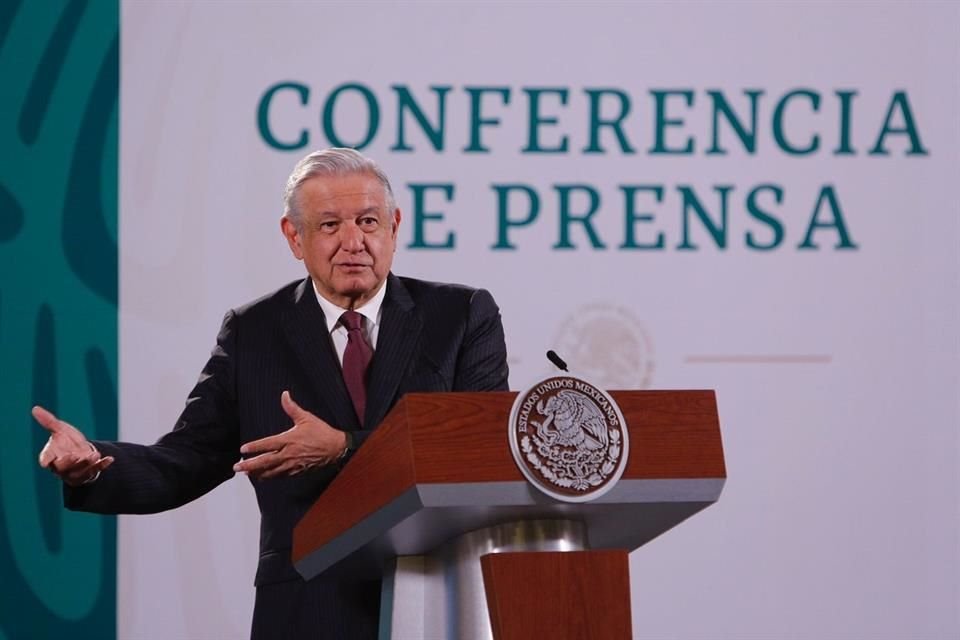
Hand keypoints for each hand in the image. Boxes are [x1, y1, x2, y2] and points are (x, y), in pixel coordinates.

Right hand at [32, 405, 113, 485]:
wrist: (80, 450)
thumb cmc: (65, 441)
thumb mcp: (59, 430)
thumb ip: (48, 422)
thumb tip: (35, 408)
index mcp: (51, 456)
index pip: (45, 460)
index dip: (46, 460)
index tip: (45, 462)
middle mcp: (61, 466)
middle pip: (62, 467)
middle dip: (68, 463)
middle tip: (74, 456)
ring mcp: (75, 471)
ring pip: (79, 471)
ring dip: (87, 464)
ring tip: (94, 455)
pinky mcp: (89, 472)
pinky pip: (95, 470)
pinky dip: (102, 465)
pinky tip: (110, 459)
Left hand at [233, 391, 347, 479]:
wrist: (336, 449)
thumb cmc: (322, 432)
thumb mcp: (307, 418)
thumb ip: (292, 408)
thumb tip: (284, 394)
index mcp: (289, 440)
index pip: (267, 444)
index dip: (254, 447)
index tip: (243, 449)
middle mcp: (289, 454)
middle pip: (265, 461)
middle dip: (250, 465)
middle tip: (237, 468)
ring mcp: (293, 464)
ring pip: (271, 471)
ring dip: (258, 473)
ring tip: (246, 474)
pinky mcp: (297, 471)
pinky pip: (281, 475)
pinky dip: (270, 477)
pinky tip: (263, 477)